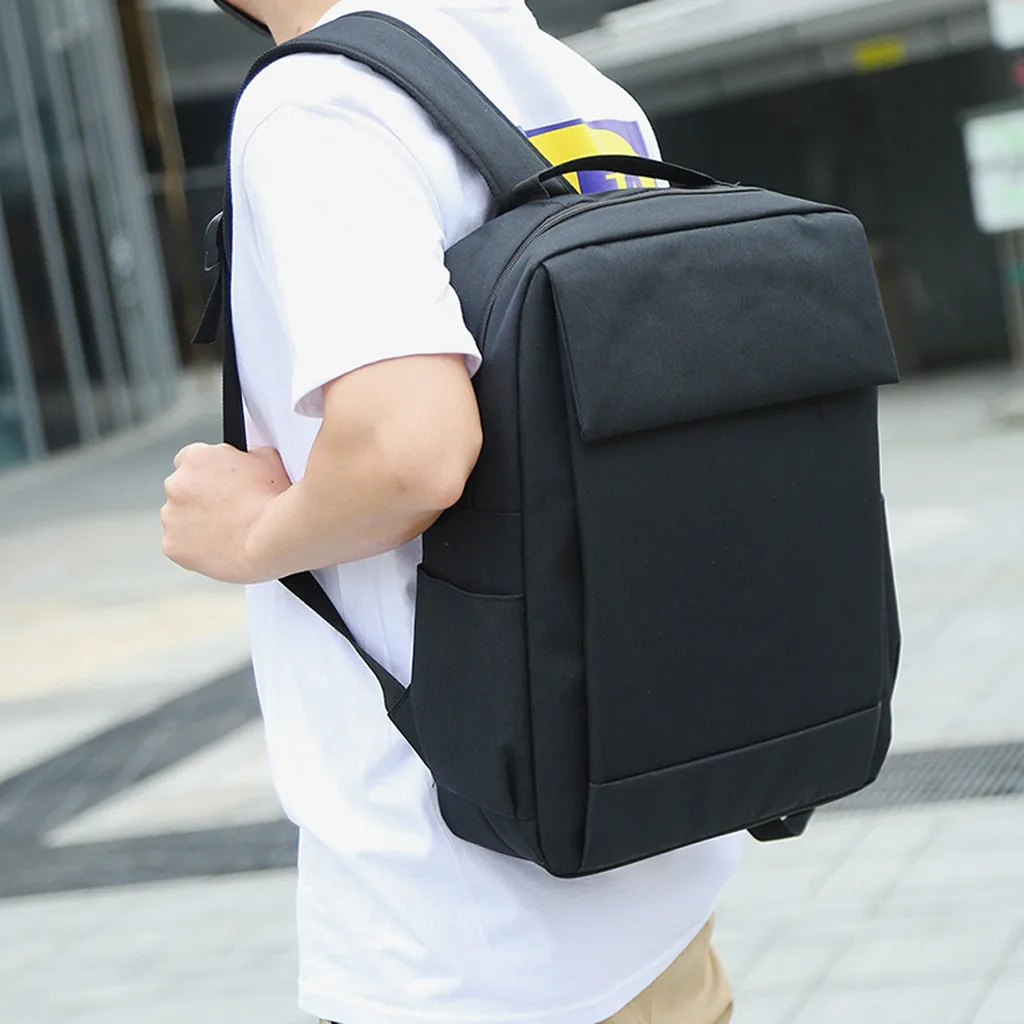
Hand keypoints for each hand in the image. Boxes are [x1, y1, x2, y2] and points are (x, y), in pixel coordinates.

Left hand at [161, 443, 290, 583]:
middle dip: (200, 500)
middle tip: (227, 512)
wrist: (270, 537)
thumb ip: (246, 455)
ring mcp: (171, 516)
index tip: (218, 486)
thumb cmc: (272, 500)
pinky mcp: (172, 545)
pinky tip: (219, 548)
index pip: (189, 461)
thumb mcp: (267, 459)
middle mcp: (176, 484)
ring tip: (227, 533)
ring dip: (196, 524)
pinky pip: (179, 546)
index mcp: (196, 458)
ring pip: (179, 520)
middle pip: (181, 490)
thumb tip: (247, 457)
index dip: (207, 475)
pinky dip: (194, 549)